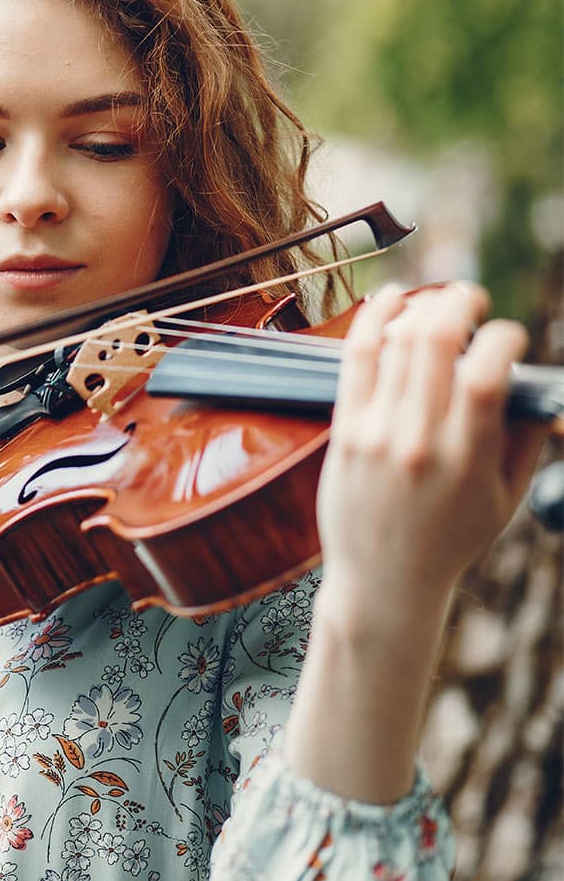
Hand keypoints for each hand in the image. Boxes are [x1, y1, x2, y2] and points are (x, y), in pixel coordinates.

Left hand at [316, 282, 547, 637]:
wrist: (383, 581)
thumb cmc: (451, 541)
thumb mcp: (505, 500)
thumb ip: (523, 441)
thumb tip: (536, 389)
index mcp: (467, 459)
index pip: (487, 374)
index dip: (505, 338)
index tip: (509, 338)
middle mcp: (418, 441)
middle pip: (435, 344)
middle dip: (460, 304)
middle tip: (472, 299)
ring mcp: (375, 434)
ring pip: (395, 344)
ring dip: (421, 307)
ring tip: (438, 301)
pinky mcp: (344, 432)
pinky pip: (356, 361)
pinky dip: (373, 320)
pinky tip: (389, 299)